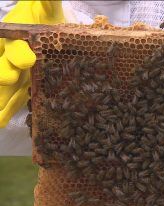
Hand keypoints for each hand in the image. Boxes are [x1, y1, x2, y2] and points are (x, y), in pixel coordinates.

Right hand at [0, 1, 64, 127]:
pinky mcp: (25, 83)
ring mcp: (16, 71)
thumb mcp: (45, 8)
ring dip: (2, 100)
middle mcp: (11, 55)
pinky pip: (16, 97)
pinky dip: (9, 109)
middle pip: (4, 66)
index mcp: (16, 36)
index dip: (18, 53)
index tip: (29, 60)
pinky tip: (2, 122)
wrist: (44, 26)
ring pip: (6, 87)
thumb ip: (46, 2)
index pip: (14, 45)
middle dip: (5, 74)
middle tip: (9, 79)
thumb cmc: (43, 16)